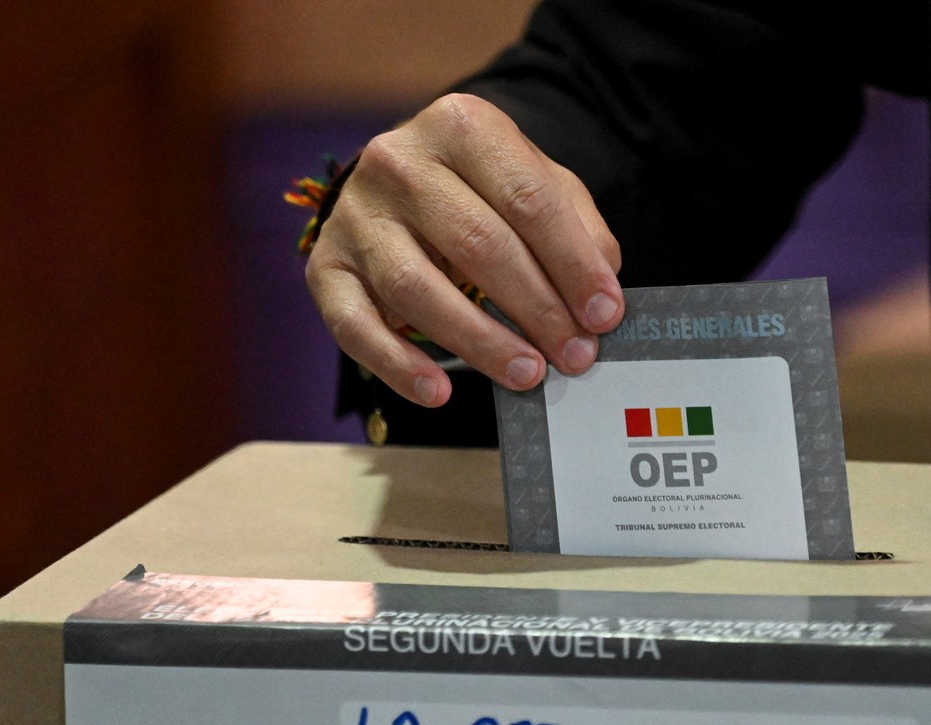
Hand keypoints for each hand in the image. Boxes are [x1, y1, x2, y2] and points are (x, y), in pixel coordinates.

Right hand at [305, 93, 623, 406]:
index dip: (572, 263)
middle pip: (477, 244)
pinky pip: (355, 326)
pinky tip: (438, 393)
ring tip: (528, 375)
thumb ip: (577, 229)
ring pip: (416, 288)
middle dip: (536, 309)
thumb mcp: (536, 185)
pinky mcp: (326, 268)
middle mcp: (397, 162)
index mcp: (460, 126)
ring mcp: (354, 215)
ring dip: (479, 342)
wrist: (404, 182)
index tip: (605, 315)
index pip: (527, 199)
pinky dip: (397, 365)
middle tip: (575, 356)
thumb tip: (601, 296)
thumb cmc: (483, 191)